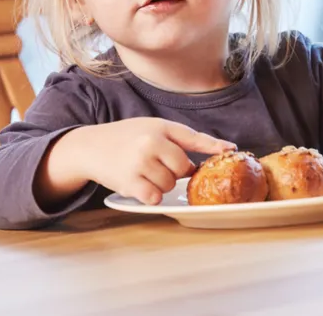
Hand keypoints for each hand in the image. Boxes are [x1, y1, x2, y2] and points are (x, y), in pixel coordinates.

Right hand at [40, 118, 235, 206]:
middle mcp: (151, 143)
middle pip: (183, 168)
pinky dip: (152, 195)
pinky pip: (155, 196)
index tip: (231, 150)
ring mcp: (140, 163)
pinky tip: (141, 184)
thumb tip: (221, 147)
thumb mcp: (152, 127)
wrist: (91, 147)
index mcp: (160, 127)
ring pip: (169, 184)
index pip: (193, 137)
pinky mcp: (130, 182)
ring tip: (146, 172)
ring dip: (163, 184)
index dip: (213, 146)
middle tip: (161, 166)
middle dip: (176, 171)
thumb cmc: (127, 137)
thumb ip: (181, 137)